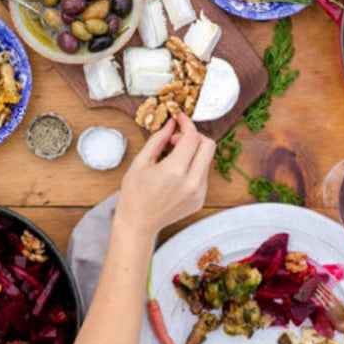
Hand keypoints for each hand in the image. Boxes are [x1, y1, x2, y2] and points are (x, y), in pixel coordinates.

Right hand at [115, 113, 214, 238]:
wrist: (138, 224)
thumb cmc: (134, 194)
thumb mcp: (140, 162)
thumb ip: (158, 139)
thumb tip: (171, 124)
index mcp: (175, 171)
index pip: (192, 137)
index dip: (187, 123)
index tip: (180, 118)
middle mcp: (192, 182)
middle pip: (209, 145)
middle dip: (195, 136)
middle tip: (176, 140)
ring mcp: (199, 193)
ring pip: (207, 160)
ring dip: (194, 152)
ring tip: (173, 158)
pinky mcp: (200, 200)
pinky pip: (203, 174)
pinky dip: (193, 167)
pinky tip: (176, 173)